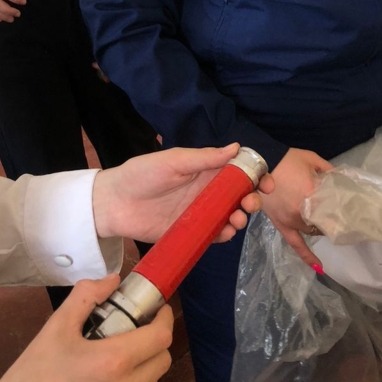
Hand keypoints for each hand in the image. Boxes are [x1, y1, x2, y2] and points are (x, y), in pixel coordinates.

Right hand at [0, 275, 172, 381]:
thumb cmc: (29, 379)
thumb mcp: (54, 328)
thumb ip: (87, 297)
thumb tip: (114, 280)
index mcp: (114, 362)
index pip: (161, 336)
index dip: (163, 319)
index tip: (155, 311)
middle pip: (162, 361)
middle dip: (153, 343)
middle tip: (131, 335)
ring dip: (141, 371)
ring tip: (112, 367)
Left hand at [92, 144, 272, 242]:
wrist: (114, 203)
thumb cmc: (142, 174)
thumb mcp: (173, 160)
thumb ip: (204, 157)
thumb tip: (237, 147)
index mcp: (205, 170)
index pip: (238, 171)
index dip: (256, 175)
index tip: (268, 182)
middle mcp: (206, 191)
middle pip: (239, 195)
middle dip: (252, 199)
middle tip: (252, 203)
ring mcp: (200, 213)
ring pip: (230, 215)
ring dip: (241, 217)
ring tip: (237, 219)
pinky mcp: (191, 232)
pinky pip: (214, 234)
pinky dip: (225, 234)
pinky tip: (226, 231)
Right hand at [263, 147, 332, 265]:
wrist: (258, 163)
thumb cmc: (286, 159)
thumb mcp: (312, 159)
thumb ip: (329, 170)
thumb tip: (342, 179)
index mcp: (312, 195)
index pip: (335, 211)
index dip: (343, 213)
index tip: (351, 213)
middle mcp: (303, 212)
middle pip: (325, 221)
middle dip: (331, 218)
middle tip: (337, 214)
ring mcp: (291, 221)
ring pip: (313, 231)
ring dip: (319, 227)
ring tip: (325, 222)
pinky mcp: (281, 225)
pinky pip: (295, 244)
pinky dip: (307, 256)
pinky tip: (319, 266)